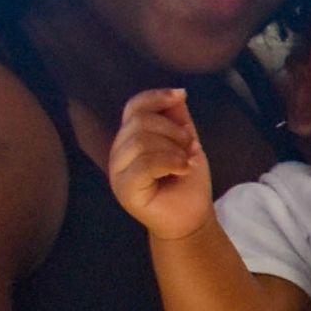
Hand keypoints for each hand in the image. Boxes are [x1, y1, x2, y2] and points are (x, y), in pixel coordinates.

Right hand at [106, 89, 215, 241]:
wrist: (191, 218)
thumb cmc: (186, 182)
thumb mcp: (186, 143)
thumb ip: (178, 119)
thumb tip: (178, 92)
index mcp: (130, 138)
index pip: (134, 107)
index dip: (156, 97)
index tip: (180, 96)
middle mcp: (119, 152)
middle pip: (140, 122)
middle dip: (174, 131)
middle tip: (192, 147)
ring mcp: (118, 171)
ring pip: (142, 141)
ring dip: (175, 149)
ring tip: (188, 162)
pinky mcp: (124, 189)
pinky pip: (144, 164)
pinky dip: (171, 162)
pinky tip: (185, 170)